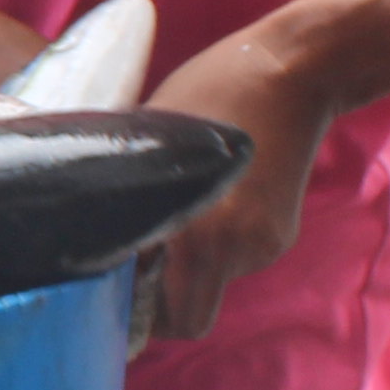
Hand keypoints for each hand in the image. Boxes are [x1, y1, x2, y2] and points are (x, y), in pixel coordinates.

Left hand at [141, 17, 341, 340]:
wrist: (299, 71)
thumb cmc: (211, 90)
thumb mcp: (149, 140)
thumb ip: (128, 196)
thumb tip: (89, 236)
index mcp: (200, 234)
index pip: (165, 319)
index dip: (134, 316)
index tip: (109, 298)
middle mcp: (237, 251)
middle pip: (188, 317)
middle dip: (159, 305)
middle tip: (131, 269)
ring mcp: (265, 246)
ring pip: (210, 285)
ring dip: (184, 268)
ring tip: (172, 214)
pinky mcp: (281, 235)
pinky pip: (234, 260)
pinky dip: (214, 246)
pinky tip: (208, 201)